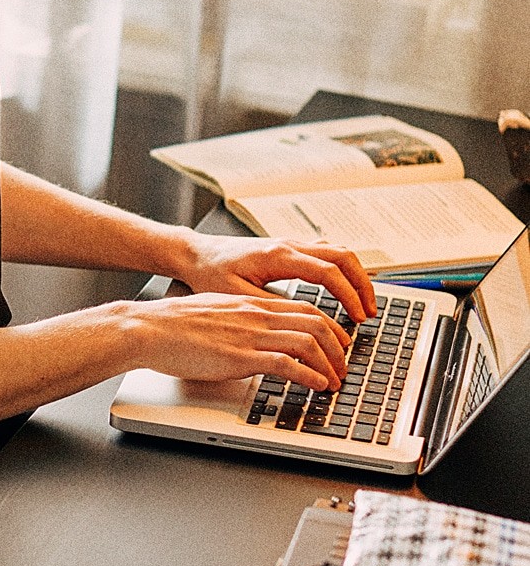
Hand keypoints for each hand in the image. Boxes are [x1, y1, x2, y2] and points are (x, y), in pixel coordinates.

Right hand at [124, 290, 350, 390]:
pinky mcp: (240, 356)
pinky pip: (287, 363)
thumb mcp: (217, 315)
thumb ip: (240, 322)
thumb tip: (251, 338)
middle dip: (338, 347)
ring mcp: (250, 335)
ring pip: (309, 341)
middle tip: (344, 365)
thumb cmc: (175, 325)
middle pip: (316, 322)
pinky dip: (309, 376)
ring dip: (329, 364)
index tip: (338, 343)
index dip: (330, 326)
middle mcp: (257, 316)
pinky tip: (316, 386)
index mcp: (252, 304)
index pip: (306, 309)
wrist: (150, 328)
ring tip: (334, 381)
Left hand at [172, 232, 375, 322]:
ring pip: (337, 251)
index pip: (328, 272)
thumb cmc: (209, 273)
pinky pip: (325, 252)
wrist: (195, 254)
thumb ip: (271, 307)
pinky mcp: (287, 248)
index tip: (359, 317)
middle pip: (343, 256)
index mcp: (279, 256)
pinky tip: (343, 287)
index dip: (349, 295)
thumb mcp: (237, 296)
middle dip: (362, 284)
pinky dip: (341, 269)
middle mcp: (289, 245)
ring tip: (361, 303)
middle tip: (370, 312)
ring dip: (354, 275)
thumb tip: (301, 321)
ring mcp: (290, 244)